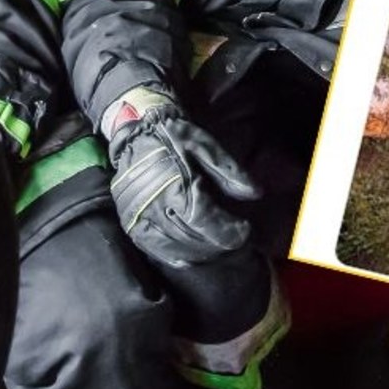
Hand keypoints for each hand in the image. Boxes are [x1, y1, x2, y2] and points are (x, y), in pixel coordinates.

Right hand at [104, 87, 260, 265]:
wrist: (137, 132)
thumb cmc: (174, 137)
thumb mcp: (206, 145)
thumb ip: (230, 171)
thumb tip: (256, 193)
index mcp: (177, 187)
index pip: (207, 222)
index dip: (229, 231)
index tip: (245, 230)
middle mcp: (156, 206)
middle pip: (193, 239)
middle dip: (219, 244)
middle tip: (235, 240)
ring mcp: (140, 218)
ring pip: (175, 248)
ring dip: (200, 254)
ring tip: (217, 248)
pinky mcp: (131, 224)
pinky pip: (153, 250)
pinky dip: (174, 257)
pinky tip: (190, 257)